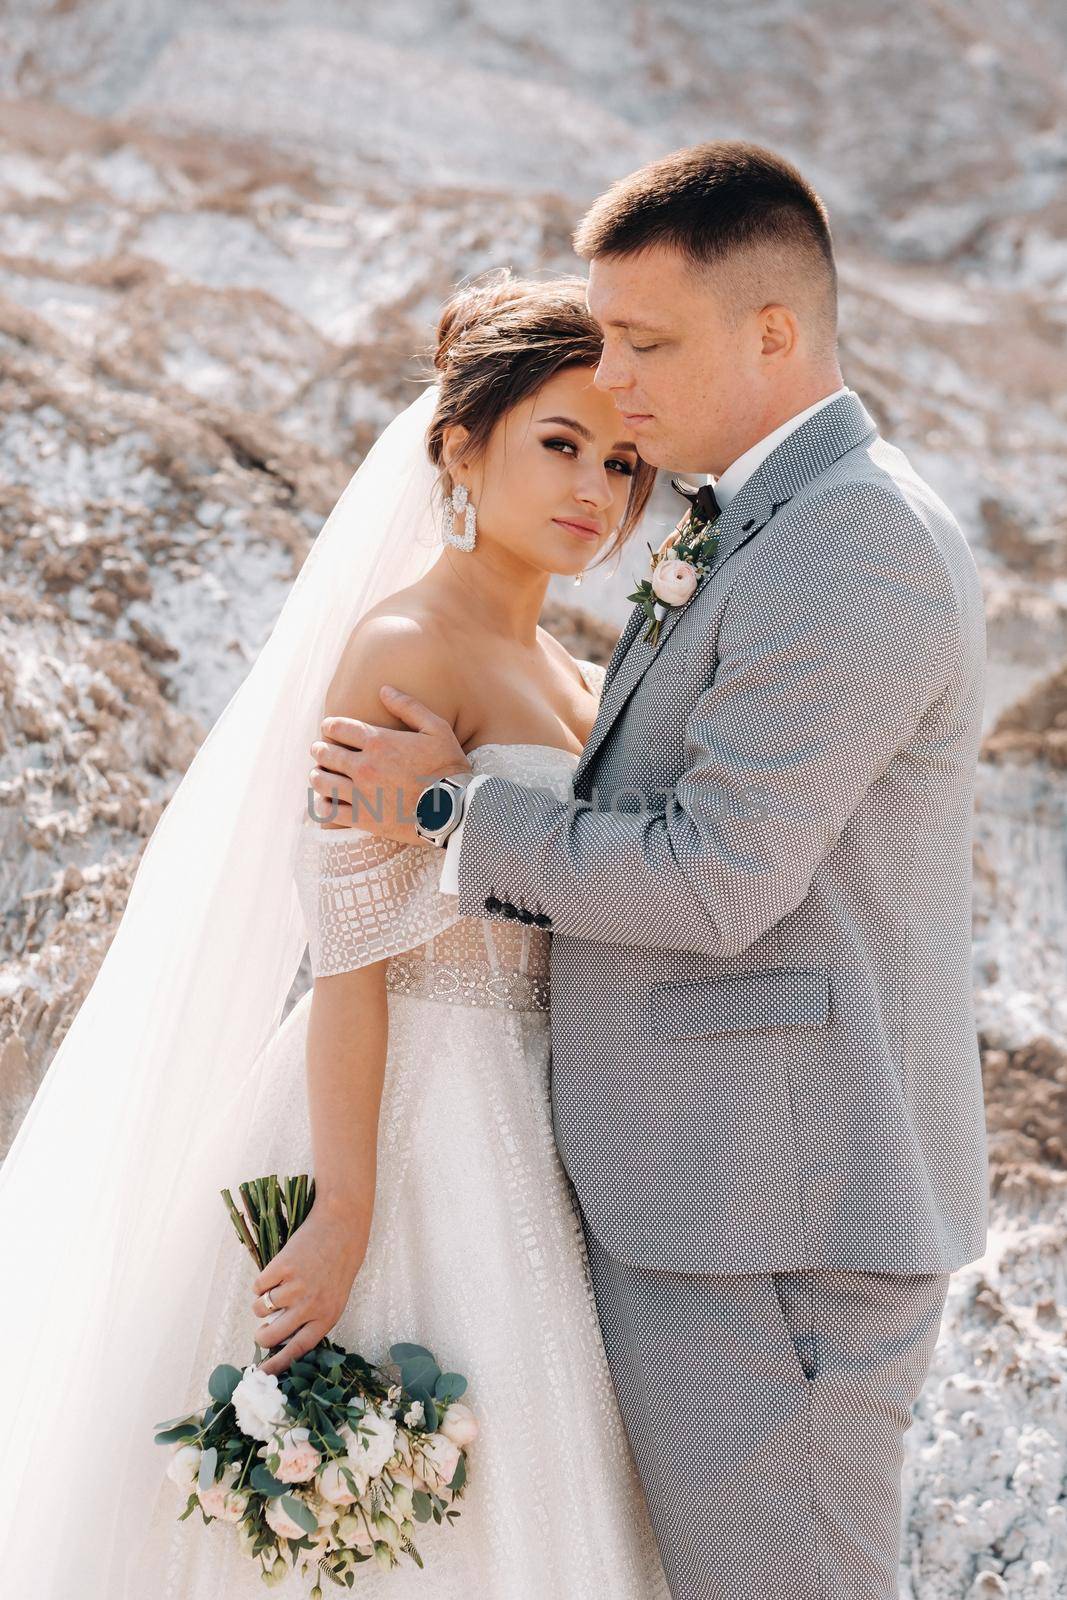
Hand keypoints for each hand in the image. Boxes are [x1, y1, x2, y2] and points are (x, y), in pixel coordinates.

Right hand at [250, 1203, 370, 1375]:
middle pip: (271, 1334)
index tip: (262, 1373)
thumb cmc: (339, 1264)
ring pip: (261, 1308)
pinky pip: (258, 1286)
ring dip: (262, 1303)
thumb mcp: (334, 1297)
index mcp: (327, 1316)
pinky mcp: (282, 1267)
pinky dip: (262, 1282)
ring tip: (277, 1289)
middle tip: (261, 1331)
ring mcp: (295, 1286)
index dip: (278, 1364)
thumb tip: (279, 1338)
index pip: (298, 1349)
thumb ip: (312, 1318)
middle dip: (261, 1336)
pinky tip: (277, 1272)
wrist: (341, 1226)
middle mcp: (310, 1305)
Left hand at [307, 685, 472, 844]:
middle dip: (319, 749)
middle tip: (319, 750)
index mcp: (378, 742)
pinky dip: (322, 805)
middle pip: (325, 753)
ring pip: (322, 782)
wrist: (454, 809)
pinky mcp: (363, 818)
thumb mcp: (436, 729)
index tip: (328, 729)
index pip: (338, 728)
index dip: (329, 726)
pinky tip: (325, 801)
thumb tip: (384, 690)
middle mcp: (364, 766)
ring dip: (317, 776)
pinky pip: (329, 811)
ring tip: (319, 775)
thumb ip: (409, 707)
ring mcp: (361, 793)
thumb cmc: (448, 767)